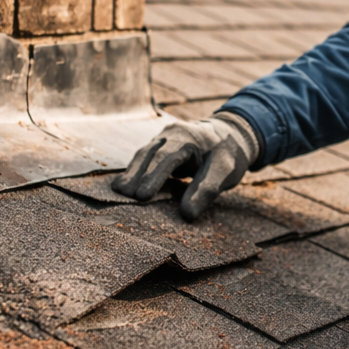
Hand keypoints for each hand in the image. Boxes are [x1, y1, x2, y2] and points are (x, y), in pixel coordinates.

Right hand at [112, 112, 260, 219]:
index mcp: (189, 136)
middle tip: (123, 195)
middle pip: (150, 153)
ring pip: (144, 154)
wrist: (229, 134)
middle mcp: (173, 133)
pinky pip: (145, 157)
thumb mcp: (225, 172)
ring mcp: (164, 137)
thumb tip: (187, 215)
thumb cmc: (227, 154)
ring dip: (131, 172)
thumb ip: (206, 190)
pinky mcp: (160, 146)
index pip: (168, 157)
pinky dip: (135, 170)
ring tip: (119, 191)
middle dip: (136, 174)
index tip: (142, 196)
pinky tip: (125, 185)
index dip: (154, 177)